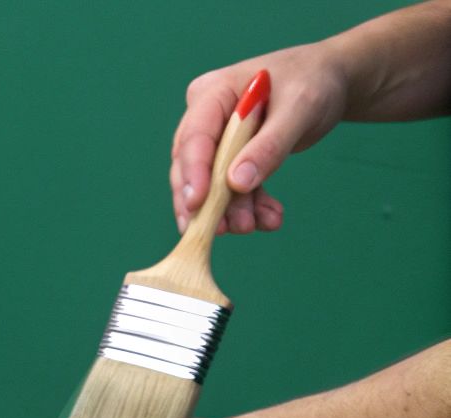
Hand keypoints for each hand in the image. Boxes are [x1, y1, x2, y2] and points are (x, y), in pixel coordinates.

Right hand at [171, 45, 349, 234]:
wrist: (333, 79)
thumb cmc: (314, 80)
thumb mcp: (299, 108)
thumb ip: (268, 146)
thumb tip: (236, 184)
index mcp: (212, 93)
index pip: (193, 138)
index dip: (192, 173)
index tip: (196, 205)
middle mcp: (206, 117)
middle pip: (191, 166)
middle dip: (207, 201)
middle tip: (220, 230)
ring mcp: (217, 139)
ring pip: (211, 183)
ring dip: (232, 210)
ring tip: (255, 225)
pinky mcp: (232, 156)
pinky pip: (233, 188)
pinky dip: (251, 206)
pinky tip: (270, 217)